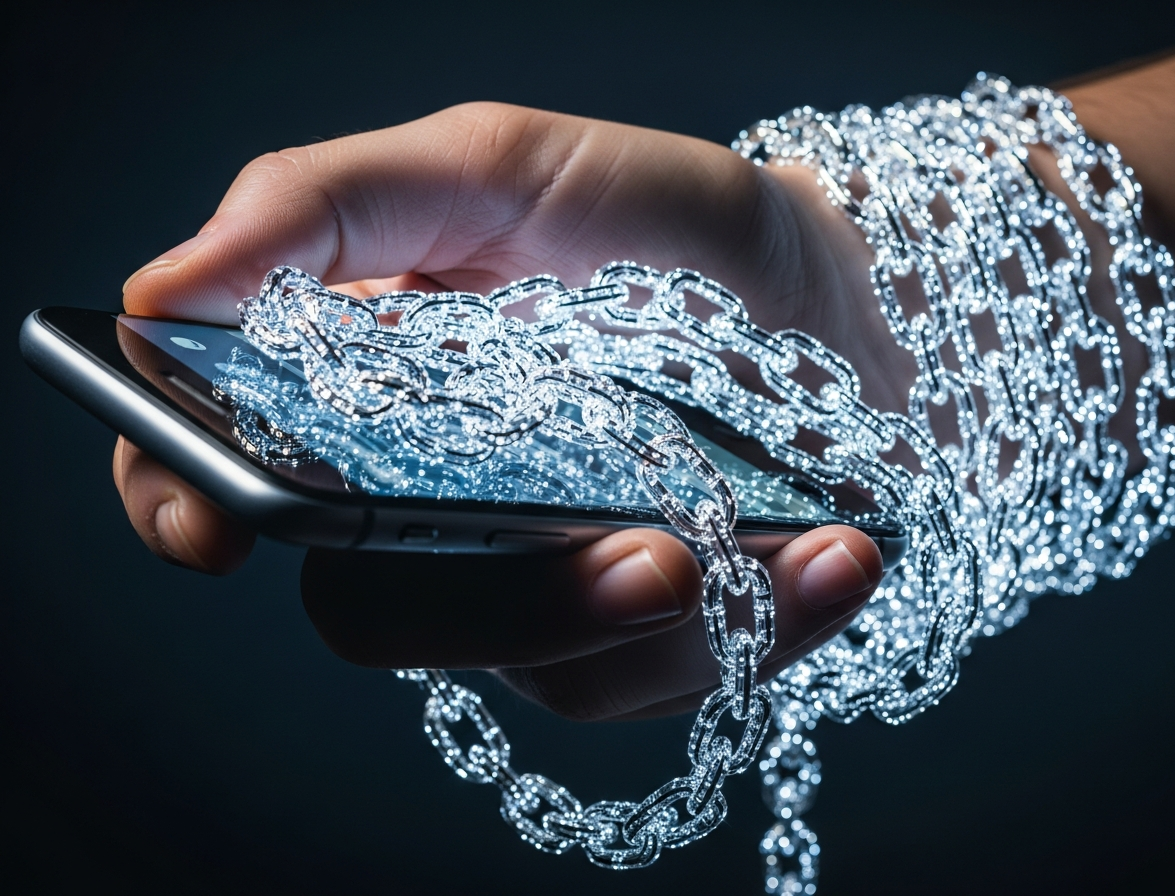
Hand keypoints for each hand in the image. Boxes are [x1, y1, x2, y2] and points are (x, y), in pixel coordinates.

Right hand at [114, 102, 904, 718]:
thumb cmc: (657, 226)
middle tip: (640, 554)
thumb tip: (166, 288)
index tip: (215, 528)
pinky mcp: (647, 632)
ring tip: (760, 546)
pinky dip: (761, 623)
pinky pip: (669, 677)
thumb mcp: (501, 170)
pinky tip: (834, 554)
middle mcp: (434, 506)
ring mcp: (538, 580)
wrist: (828, 294)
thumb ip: (335, 206)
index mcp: (369, 391)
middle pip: (382, 615)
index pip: (229, 471)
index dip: (185, 503)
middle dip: (501, 608)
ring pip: (540, 671)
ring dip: (653, 625)